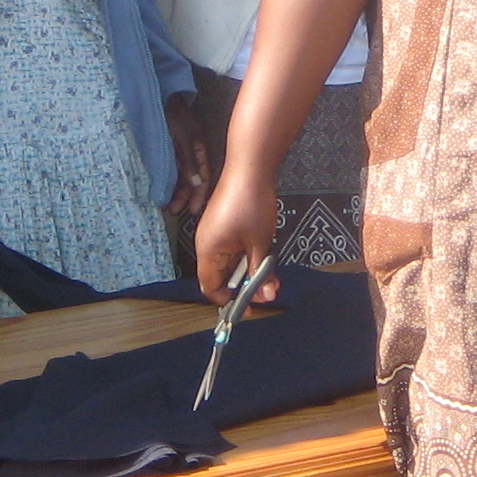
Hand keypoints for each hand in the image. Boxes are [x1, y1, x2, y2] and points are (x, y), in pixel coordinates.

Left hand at [163, 94, 214, 218]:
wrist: (158, 96)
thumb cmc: (174, 114)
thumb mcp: (184, 137)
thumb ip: (190, 161)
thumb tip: (197, 184)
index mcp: (199, 149)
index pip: (204, 177)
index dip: (200, 194)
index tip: (194, 211)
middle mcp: (189, 153)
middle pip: (190, 180)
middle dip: (184, 197)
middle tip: (174, 211)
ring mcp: (176, 152)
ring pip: (177, 177)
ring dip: (174, 191)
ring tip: (165, 205)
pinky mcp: (163, 150)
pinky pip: (167, 170)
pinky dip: (165, 181)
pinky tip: (159, 190)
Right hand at [193, 165, 281, 306]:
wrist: (249, 168)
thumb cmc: (251, 205)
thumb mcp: (259, 243)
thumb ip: (261, 272)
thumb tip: (268, 296)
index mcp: (208, 251)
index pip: (210, 287)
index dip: (228, 301)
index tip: (249, 308)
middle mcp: (206, 244)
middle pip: (220, 276)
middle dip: (244, 286)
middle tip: (267, 289)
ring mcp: (214, 233)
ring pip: (229, 262)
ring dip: (248, 270)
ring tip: (269, 273)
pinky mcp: (223, 224)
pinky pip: (232, 248)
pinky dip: (246, 256)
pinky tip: (263, 254)